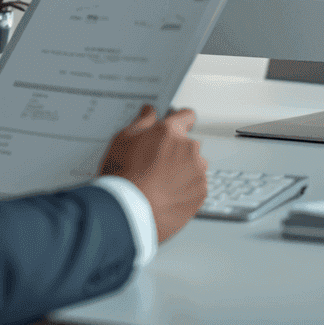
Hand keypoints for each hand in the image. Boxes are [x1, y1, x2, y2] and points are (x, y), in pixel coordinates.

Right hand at [98, 104, 206, 241]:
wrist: (129, 212)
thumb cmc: (123, 176)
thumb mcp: (123, 140)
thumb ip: (142, 122)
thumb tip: (150, 111)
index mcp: (171, 132)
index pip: (187, 116)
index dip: (180, 121)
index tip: (176, 127)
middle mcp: (189, 149)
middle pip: (188, 145)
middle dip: (176, 152)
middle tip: (155, 165)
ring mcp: (197, 172)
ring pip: (194, 167)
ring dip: (182, 172)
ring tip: (160, 185)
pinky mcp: (201, 194)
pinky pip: (196, 187)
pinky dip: (185, 190)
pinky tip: (167, 196)